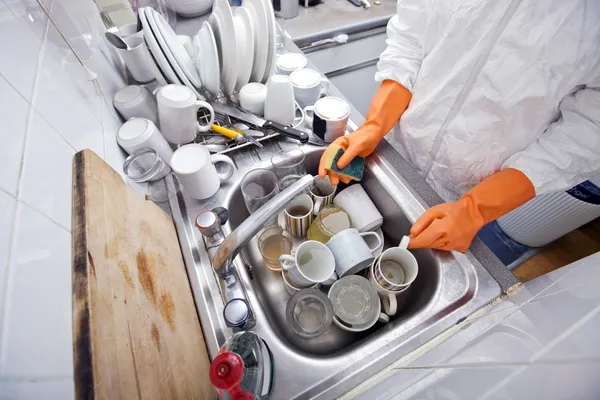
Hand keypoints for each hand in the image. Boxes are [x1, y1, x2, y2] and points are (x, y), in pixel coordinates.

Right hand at [318, 127, 381, 184]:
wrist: (374, 134)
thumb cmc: (365, 136)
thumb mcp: (355, 146)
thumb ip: (347, 156)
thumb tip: (339, 166)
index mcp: (337, 145)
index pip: (327, 156)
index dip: (323, 166)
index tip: (322, 175)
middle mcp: (340, 151)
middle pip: (333, 164)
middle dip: (332, 174)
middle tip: (334, 182)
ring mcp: (346, 156)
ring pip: (340, 168)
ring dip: (341, 175)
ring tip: (345, 181)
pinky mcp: (352, 160)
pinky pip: (348, 168)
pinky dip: (349, 174)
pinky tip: (350, 178)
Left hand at [408, 168, 535, 252]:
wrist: (473, 213)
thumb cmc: (454, 210)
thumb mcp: (435, 210)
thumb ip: (421, 222)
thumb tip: (412, 234)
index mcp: (442, 229)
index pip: (421, 241)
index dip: (412, 242)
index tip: (405, 242)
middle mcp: (448, 240)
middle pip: (427, 245)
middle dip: (421, 239)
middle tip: (422, 230)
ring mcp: (455, 246)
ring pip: (435, 247)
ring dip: (431, 241)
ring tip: (437, 229)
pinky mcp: (460, 249)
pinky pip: (444, 248)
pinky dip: (440, 243)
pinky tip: (445, 234)